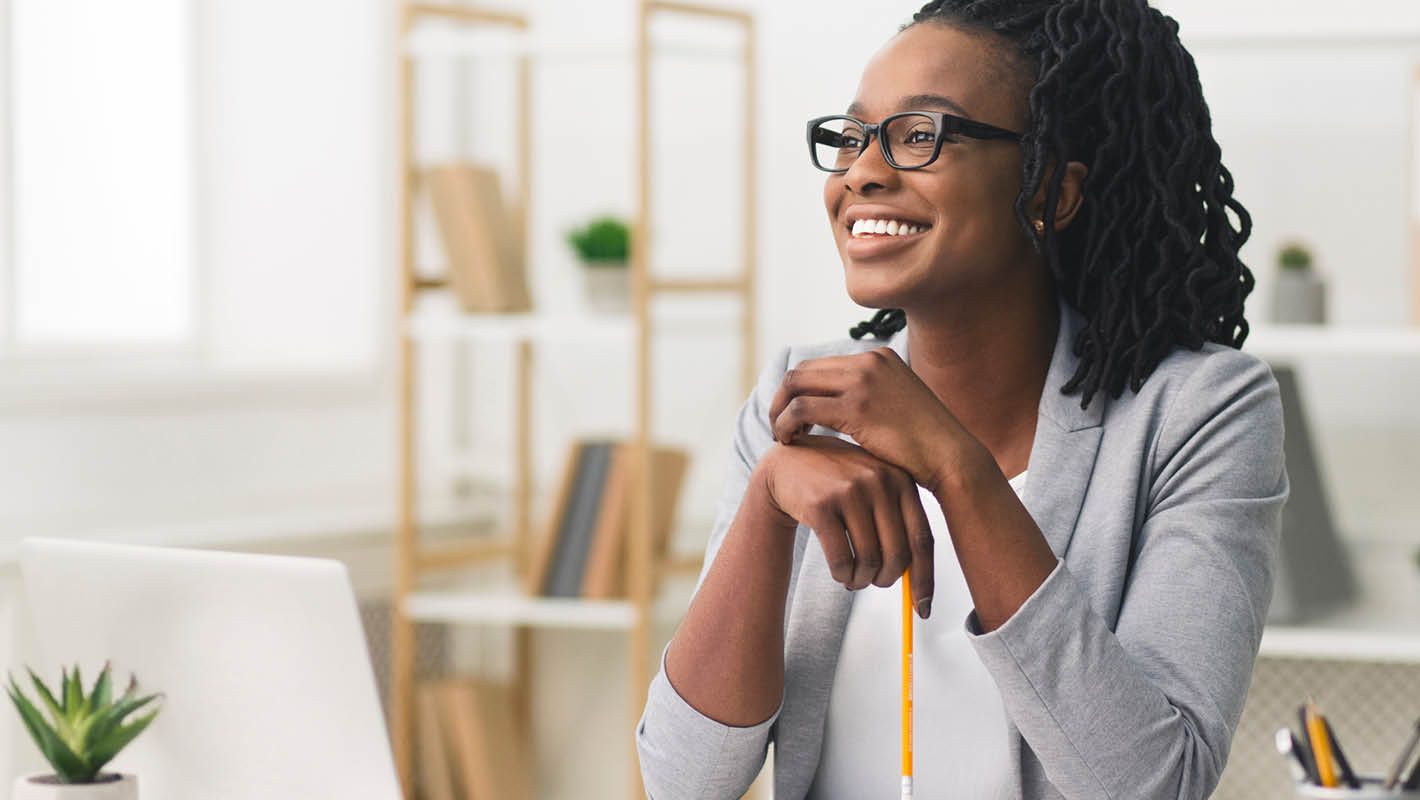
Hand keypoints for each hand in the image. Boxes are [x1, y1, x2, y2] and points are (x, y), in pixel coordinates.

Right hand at [755, 435, 933, 616]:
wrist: (789, 464)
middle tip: (875, 583)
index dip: (924, 578)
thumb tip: (916, 579)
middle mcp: (879, 482)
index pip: (922, 539)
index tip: (923, 606)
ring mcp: (850, 492)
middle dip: (887, 580)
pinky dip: (843, 576)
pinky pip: (841, 559)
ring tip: (854, 579)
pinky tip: (840, 574)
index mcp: (901, 480)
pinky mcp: (821, 506)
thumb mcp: (875, 487)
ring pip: (869, 560)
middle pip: (897, 554)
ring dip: (862, 581)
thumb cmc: (838, 483)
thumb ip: (897, 521)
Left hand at [768, 347, 966, 494]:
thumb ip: (869, 396)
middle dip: (782, 398)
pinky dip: (786, 424)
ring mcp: (863, 381)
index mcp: (878, 357)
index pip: (820, 365)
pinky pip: (801, 409)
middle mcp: (869, 361)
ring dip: (779, 411)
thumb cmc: (924, 444)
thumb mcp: (896, 406)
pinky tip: (790, 443)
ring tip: (782, 436)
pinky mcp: (856, 407)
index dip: (799, 391)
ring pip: (795, 385)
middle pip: (802, 371)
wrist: (951, 458)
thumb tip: (837, 406)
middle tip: (779, 426)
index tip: (794, 416)